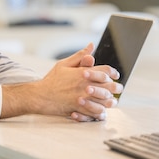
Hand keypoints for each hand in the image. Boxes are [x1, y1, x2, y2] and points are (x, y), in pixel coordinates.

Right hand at [0, 43, 122, 120]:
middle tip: (118, 88)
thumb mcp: (64, 64)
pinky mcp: (79, 109)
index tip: (115, 75)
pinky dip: (101, 112)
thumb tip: (91, 45)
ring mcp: (82, 98)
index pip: (105, 71)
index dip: (113, 72)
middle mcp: (84, 85)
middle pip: (108, 86)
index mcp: (82, 73)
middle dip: (116, 87)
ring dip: (111, 101)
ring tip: (113, 100)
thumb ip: (80, 55)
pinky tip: (103, 110)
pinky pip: (95, 112)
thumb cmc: (52, 79)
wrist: (40, 96)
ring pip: (104, 101)